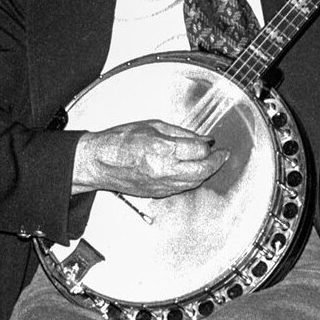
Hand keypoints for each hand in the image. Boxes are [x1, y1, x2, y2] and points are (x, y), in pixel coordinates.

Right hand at [72, 119, 228, 197]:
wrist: (96, 162)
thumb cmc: (119, 141)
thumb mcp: (153, 126)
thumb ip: (182, 133)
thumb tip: (202, 139)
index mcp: (162, 149)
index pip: (199, 150)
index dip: (209, 145)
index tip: (213, 142)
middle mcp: (163, 169)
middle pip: (202, 170)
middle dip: (217, 162)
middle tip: (223, 155)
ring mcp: (160, 184)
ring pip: (194, 182)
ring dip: (206, 172)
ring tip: (212, 163)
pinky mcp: (156, 193)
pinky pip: (182, 188)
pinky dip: (192, 180)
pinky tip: (194, 172)